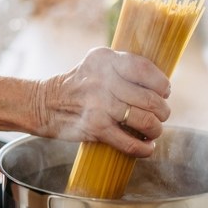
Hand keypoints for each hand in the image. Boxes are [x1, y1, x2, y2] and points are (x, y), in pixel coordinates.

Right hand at [38, 47, 170, 156]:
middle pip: (149, 98)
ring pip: (145, 121)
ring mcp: (99, 104)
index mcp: (104, 59)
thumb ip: (122, 69)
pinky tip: (147, 147)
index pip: (145, 69)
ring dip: (155, 129)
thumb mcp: (95, 65)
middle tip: (160, 115)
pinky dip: (144, 148)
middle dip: (162, 111)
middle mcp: (102, 79)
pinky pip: (130, 142)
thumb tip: (159, 88)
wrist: (43, 104)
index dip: (161, 84)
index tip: (164, 92)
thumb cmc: (77, 86)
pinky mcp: (95, 127)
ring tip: (153, 131)